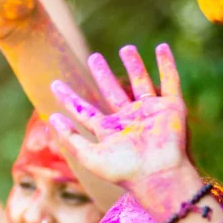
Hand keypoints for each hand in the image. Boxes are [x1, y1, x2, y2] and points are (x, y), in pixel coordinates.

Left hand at [49, 44, 195, 216]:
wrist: (157, 175)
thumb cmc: (123, 171)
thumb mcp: (89, 157)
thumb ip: (70, 138)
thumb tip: (52, 117)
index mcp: (109, 132)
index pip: (84, 111)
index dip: (69, 99)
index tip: (54, 85)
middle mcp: (129, 121)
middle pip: (112, 92)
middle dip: (103, 75)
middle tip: (93, 58)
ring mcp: (150, 113)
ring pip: (140, 83)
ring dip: (134, 65)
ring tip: (126, 48)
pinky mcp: (171, 108)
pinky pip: (170, 81)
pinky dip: (167, 64)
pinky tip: (162, 47)